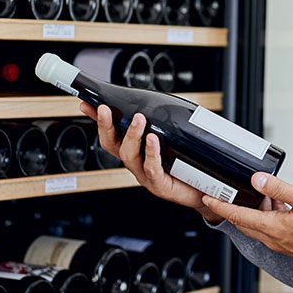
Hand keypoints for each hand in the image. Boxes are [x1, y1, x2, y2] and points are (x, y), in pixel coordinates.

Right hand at [80, 102, 224, 223]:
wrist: (203, 191)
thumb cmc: (186, 165)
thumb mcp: (171, 139)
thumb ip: (161, 123)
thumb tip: (158, 102)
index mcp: (135, 151)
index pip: (111, 133)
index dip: (98, 120)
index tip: (88, 105)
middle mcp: (135, 162)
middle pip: (111, 144)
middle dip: (106, 125)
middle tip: (106, 109)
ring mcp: (144, 174)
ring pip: (129, 155)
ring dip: (132, 135)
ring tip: (139, 119)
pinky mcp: (158, 184)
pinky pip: (151, 167)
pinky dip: (151, 152)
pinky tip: (153, 140)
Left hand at [201, 172, 292, 272]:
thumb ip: (279, 188)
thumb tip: (257, 180)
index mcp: (273, 227)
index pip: (238, 216)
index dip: (221, 206)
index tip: (208, 198)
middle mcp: (273, 239)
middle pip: (245, 222)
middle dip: (235, 207)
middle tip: (228, 193)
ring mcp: (281, 243)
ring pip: (258, 225)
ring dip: (256, 210)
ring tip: (266, 193)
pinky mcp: (289, 244)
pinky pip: (270, 229)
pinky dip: (269, 216)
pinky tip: (281, 205)